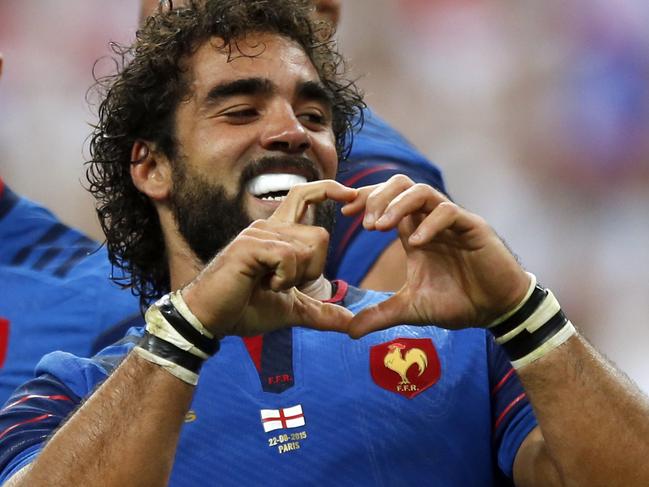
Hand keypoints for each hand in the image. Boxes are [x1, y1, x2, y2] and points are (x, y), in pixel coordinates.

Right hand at [181, 180, 356, 336]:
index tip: (352, 195)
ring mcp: (259, 233)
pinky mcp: (250, 245)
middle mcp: (269, 227)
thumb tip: (351, 323)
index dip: (329, 189)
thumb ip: (321, 313)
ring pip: (307, 248)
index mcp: (278, 234)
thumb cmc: (245, 309)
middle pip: (321, 235)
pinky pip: (289, 256)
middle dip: (314, 270)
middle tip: (284, 284)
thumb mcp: (291, 310)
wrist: (211, 319)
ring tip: (267, 285)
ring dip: (295, 278)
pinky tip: (263, 285)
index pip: (306, 195)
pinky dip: (284, 279)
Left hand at [342, 175, 529, 337]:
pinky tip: (415, 244)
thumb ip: (380, 315)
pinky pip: (448, 212)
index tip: (345, 212)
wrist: (496, 311)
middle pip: (401, 184)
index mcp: (414, 232)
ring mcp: (452, 221)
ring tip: (379, 228)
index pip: (387, 200)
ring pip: (421, 191)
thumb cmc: (458, 303)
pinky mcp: (473, 228)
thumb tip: (350, 332)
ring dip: (396, 205)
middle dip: (377, 197)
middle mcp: (430, 221)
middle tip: (364, 224)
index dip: (365, 200)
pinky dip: (429, 224)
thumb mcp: (411, 310)